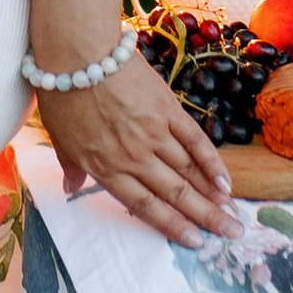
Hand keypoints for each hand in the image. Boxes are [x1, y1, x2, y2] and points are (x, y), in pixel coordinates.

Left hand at [37, 51, 234, 244]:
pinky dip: (212, 162)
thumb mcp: (59, 137)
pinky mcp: (168, 109)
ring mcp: (154, 133)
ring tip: (233, 214)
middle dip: (206, 218)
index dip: (173, 226)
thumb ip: (72, 166)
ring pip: (190, 171)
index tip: (196, 242)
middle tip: (232, 234)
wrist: (77, 50)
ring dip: (214, 195)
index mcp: (106, 168)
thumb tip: (70, 188)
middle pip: (176, 194)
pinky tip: (226, 180)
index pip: (145, 206)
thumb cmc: (62, 92)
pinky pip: (195, 141)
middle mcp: (134, 157)